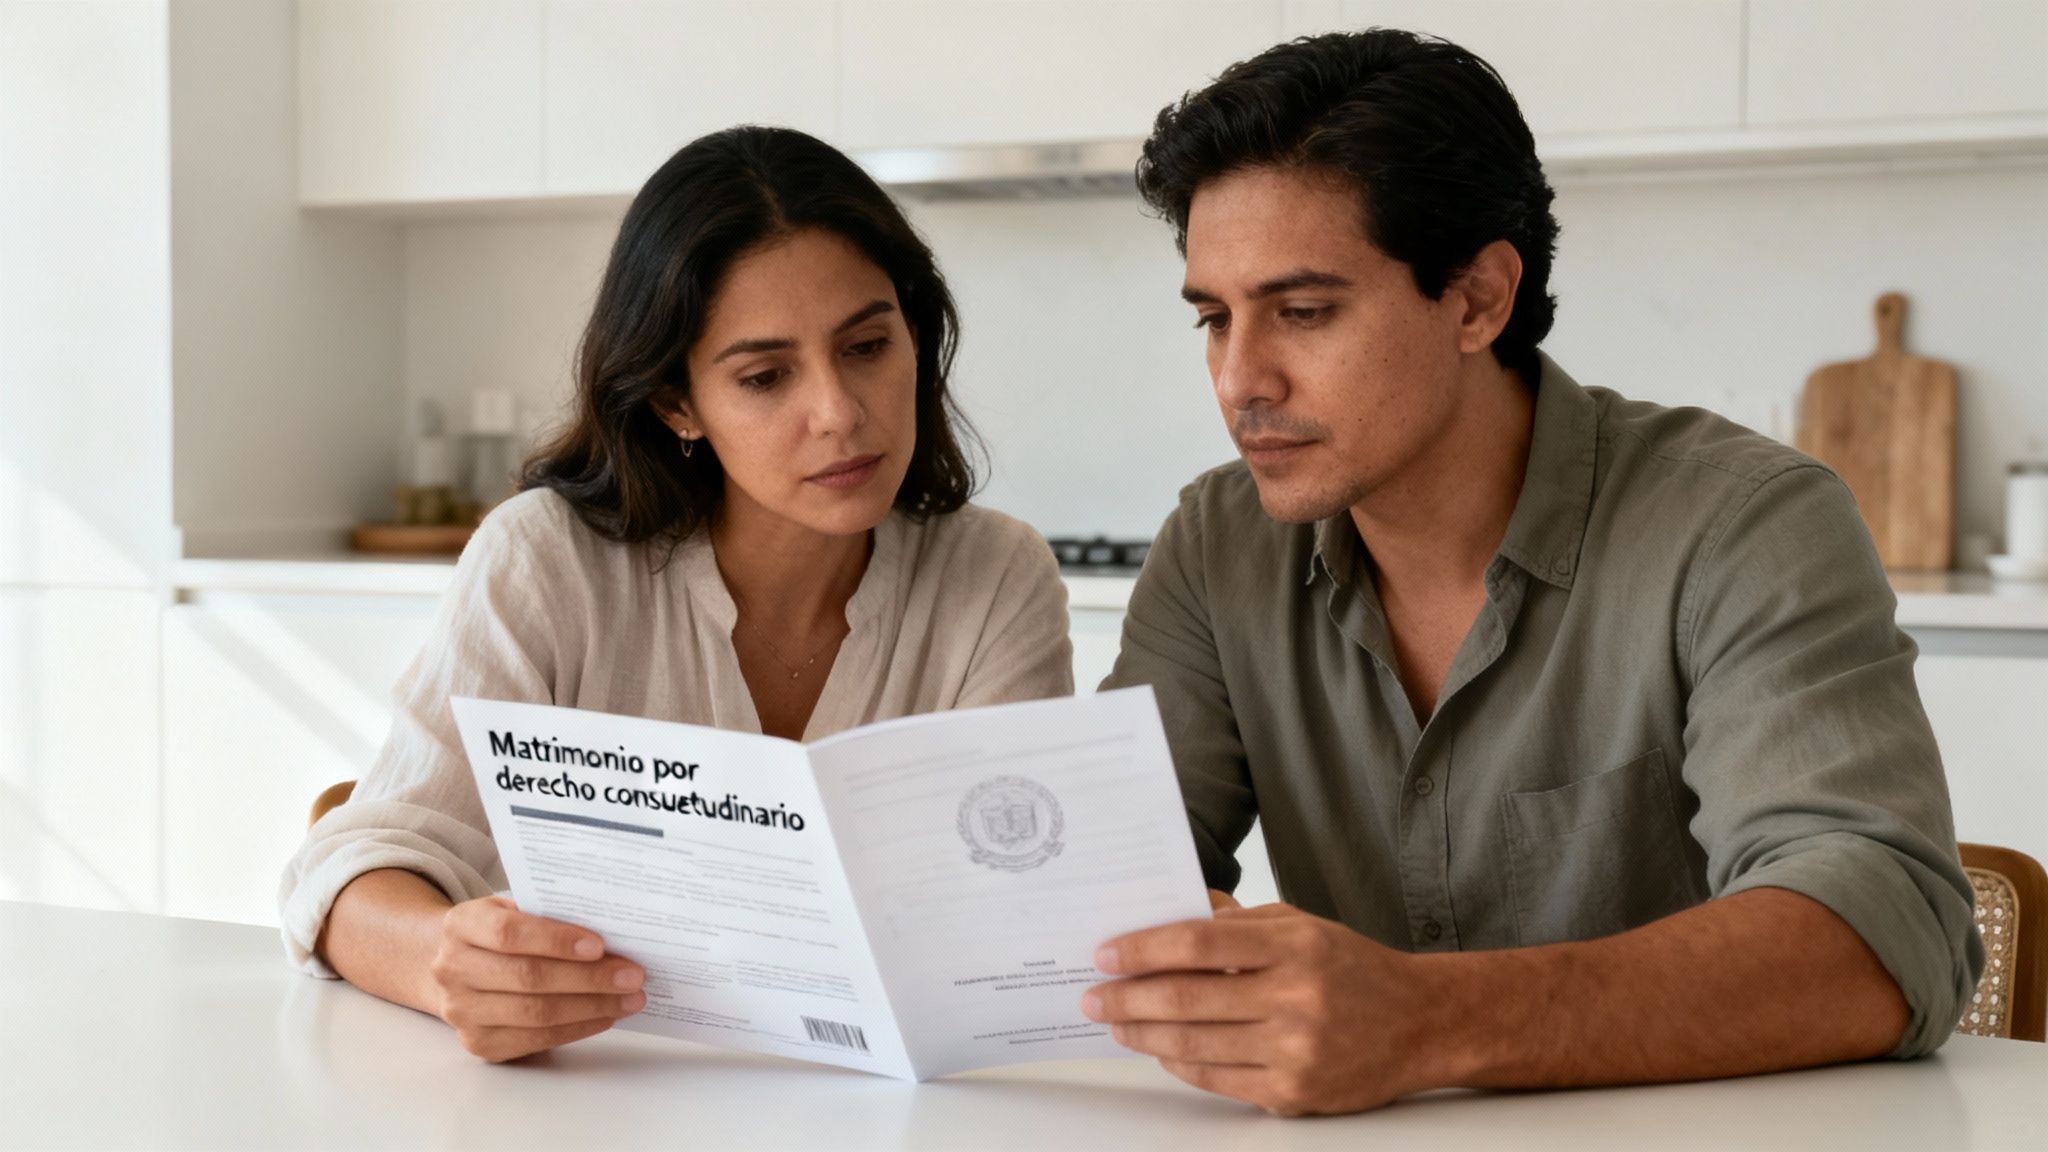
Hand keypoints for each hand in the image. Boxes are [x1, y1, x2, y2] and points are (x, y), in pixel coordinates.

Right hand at [428, 895, 647, 1062]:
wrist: (457, 967)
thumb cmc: (499, 933)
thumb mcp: (511, 909)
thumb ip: (549, 913)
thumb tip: (612, 929)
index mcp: (461, 925)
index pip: (509, 933)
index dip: (555, 940)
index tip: (600, 945)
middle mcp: (452, 970)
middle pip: (529, 977)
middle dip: (589, 978)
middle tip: (633, 975)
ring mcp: (462, 1012)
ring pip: (535, 1013)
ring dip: (592, 1007)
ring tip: (630, 998)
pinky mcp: (479, 1043)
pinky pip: (536, 1040)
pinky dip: (577, 1028)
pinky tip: (606, 1015)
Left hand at [1082, 902, 1432, 1115]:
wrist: (1421, 1025)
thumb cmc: (1353, 969)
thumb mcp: (1301, 926)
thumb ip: (1237, 923)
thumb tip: (1170, 913)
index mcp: (1294, 946)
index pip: (1198, 944)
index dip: (1142, 948)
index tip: (1105, 953)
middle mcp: (1295, 997)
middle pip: (1186, 998)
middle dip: (1127, 997)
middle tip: (1093, 995)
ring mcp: (1295, 1050)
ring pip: (1193, 1044)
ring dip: (1142, 1034)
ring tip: (1116, 1023)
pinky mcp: (1294, 1092)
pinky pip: (1216, 1079)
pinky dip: (1179, 1063)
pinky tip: (1159, 1050)